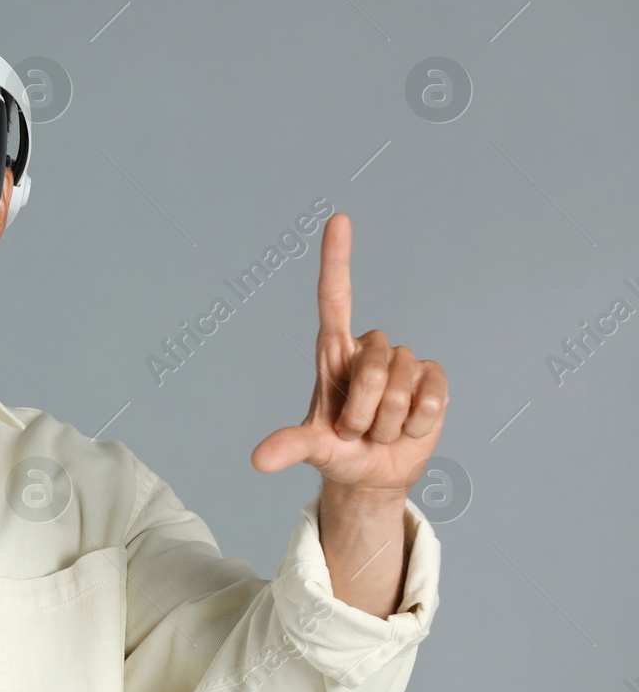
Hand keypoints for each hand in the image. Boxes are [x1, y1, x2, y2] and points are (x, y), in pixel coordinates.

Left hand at [250, 212, 448, 496]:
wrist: (374, 473)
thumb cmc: (337, 449)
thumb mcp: (312, 448)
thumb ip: (289, 448)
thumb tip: (257, 461)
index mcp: (334, 352)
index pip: (335, 297)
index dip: (337, 258)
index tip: (338, 218)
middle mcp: (369, 349)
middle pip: (374, 367)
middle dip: (364, 411)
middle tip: (356, 429)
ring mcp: (404, 361)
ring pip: (401, 386)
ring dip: (388, 422)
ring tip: (379, 430)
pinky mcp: (434, 379)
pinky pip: (432, 397)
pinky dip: (418, 424)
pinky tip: (409, 428)